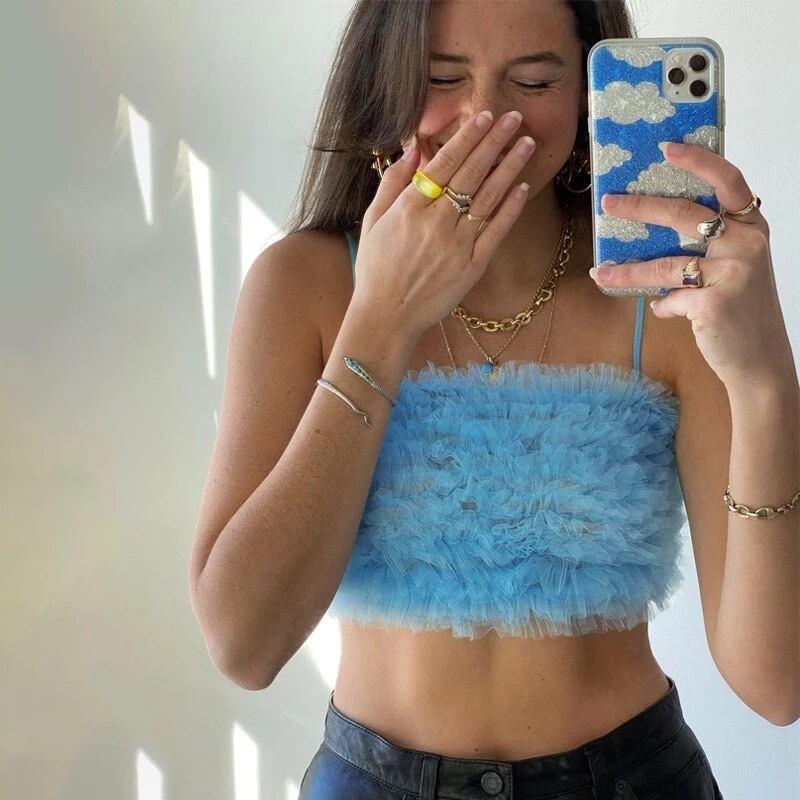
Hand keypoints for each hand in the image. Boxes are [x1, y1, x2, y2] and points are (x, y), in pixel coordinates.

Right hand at [351, 109, 535, 341]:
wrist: (386, 316)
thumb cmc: (375, 269)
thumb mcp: (372, 221)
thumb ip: (392, 183)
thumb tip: (410, 149)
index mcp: (410, 207)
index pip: (444, 162)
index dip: (467, 137)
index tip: (484, 116)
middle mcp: (436, 222)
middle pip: (472, 173)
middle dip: (495, 141)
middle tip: (515, 118)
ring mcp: (457, 244)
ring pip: (489, 197)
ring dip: (510, 167)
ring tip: (527, 144)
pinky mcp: (472, 266)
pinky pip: (495, 232)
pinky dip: (510, 209)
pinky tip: (523, 188)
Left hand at [593, 142, 792, 390]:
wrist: (760, 358)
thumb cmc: (742, 308)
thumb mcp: (736, 267)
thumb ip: (708, 245)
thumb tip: (652, 227)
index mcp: (752, 226)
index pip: (728, 180)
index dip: (698, 160)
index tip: (666, 147)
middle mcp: (746, 243)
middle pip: (683, 214)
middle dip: (640, 206)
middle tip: (608, 202)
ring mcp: (732, 273)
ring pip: (665, 263)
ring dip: (627, 270)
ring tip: (601, 273)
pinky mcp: (713, 303)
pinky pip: (669, 298)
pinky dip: (661, 306)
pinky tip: (662, 310)